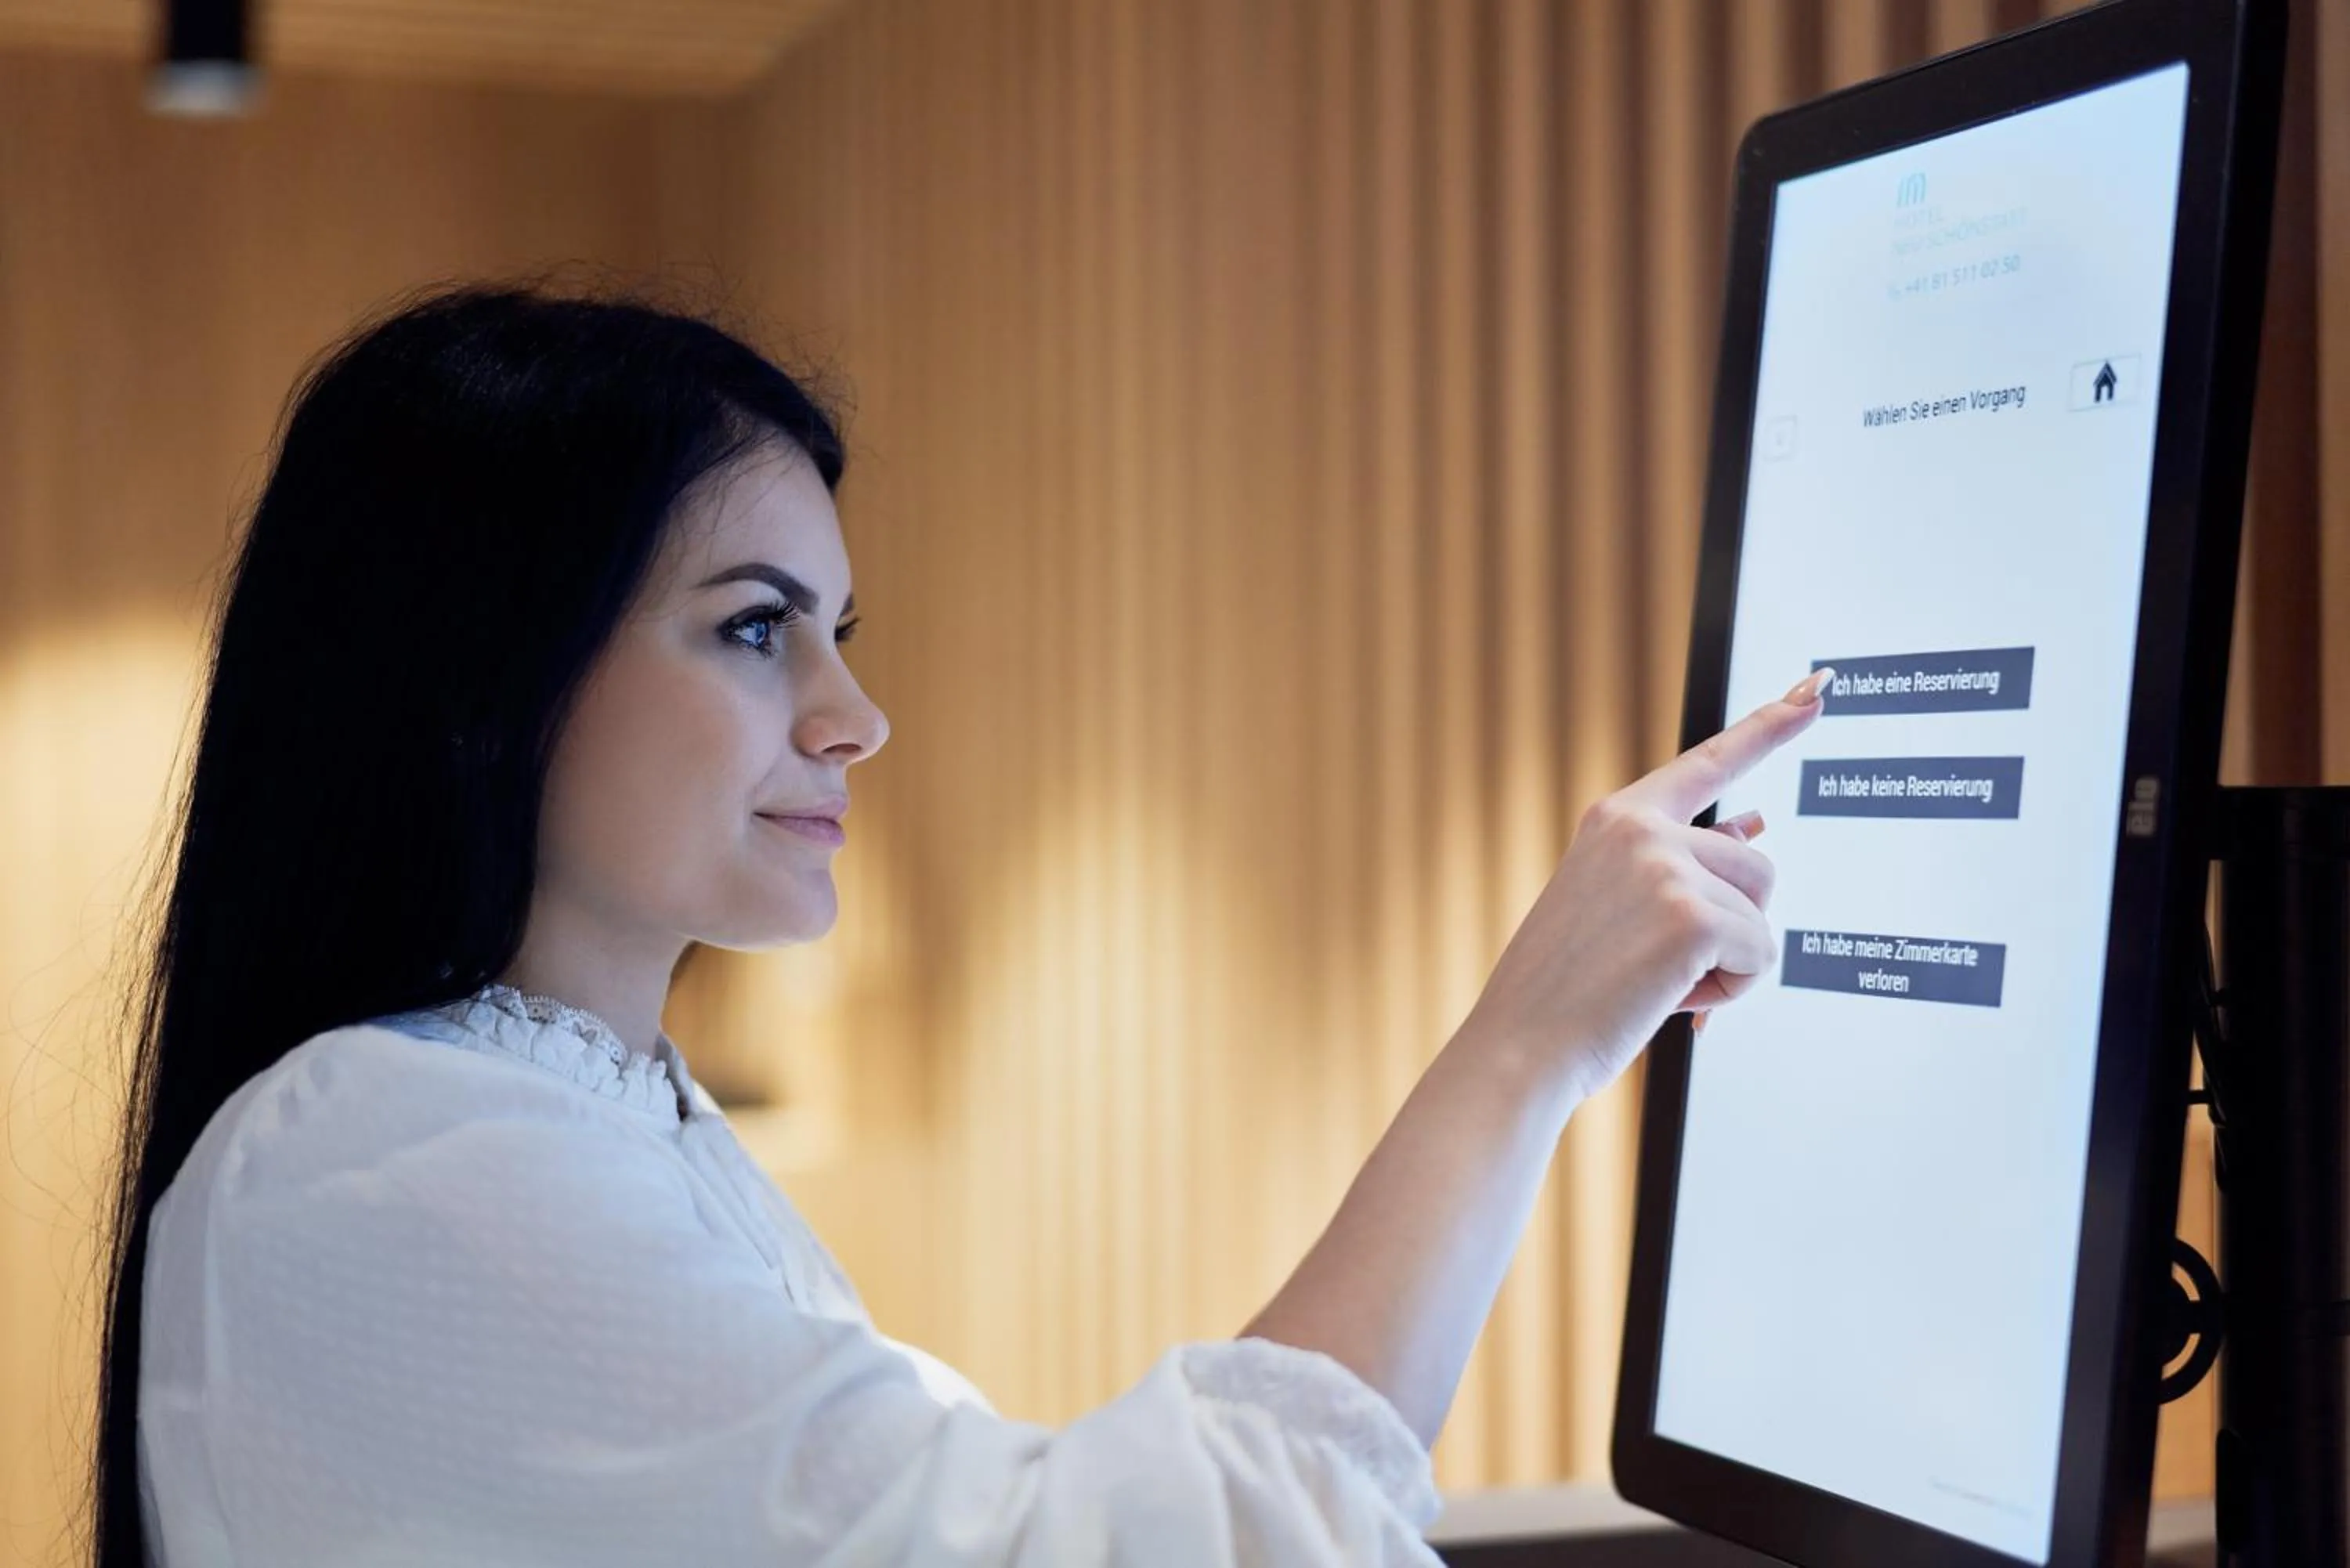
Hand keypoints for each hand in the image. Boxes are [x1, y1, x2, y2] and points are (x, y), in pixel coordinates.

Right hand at [1455, 667, 1833, 1103]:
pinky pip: (1760, 955)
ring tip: (1658, 982)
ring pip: (1761, 912)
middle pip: (1757, 865)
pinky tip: (1669, 1000)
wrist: (1520, 1044)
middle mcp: (1641, 828)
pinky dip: (1729, 991)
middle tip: (1658, 967)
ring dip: (1730, 961)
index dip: (1770, 726)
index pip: (1710, 762)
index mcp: (1617, 819)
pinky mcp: (1693, 914)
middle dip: (1732, 926)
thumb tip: (1760, 822)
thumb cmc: (1567, 988)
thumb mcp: (1620, 909)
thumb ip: (1688, 862)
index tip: (1816, 689)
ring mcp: (1666, 866)